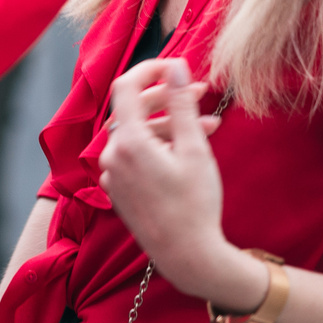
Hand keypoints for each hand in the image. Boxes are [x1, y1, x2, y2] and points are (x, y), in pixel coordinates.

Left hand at [98, 58, 267, 313]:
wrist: (188, 256)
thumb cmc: (195, 204)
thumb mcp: (194, 149)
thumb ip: (181, 104)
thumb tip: (175, 67)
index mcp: (128, 142)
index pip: (127, 86)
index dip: (150, 69)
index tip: (176, 66)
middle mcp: (113, 155)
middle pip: (135, 109)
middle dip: (169, 97)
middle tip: (202, 93)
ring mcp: (114, 174)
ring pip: (140, 133)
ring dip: (171, 124)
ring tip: (209, 126)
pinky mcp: (120, 189)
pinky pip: (136, 155)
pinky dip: (160, 146)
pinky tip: (189, 149)